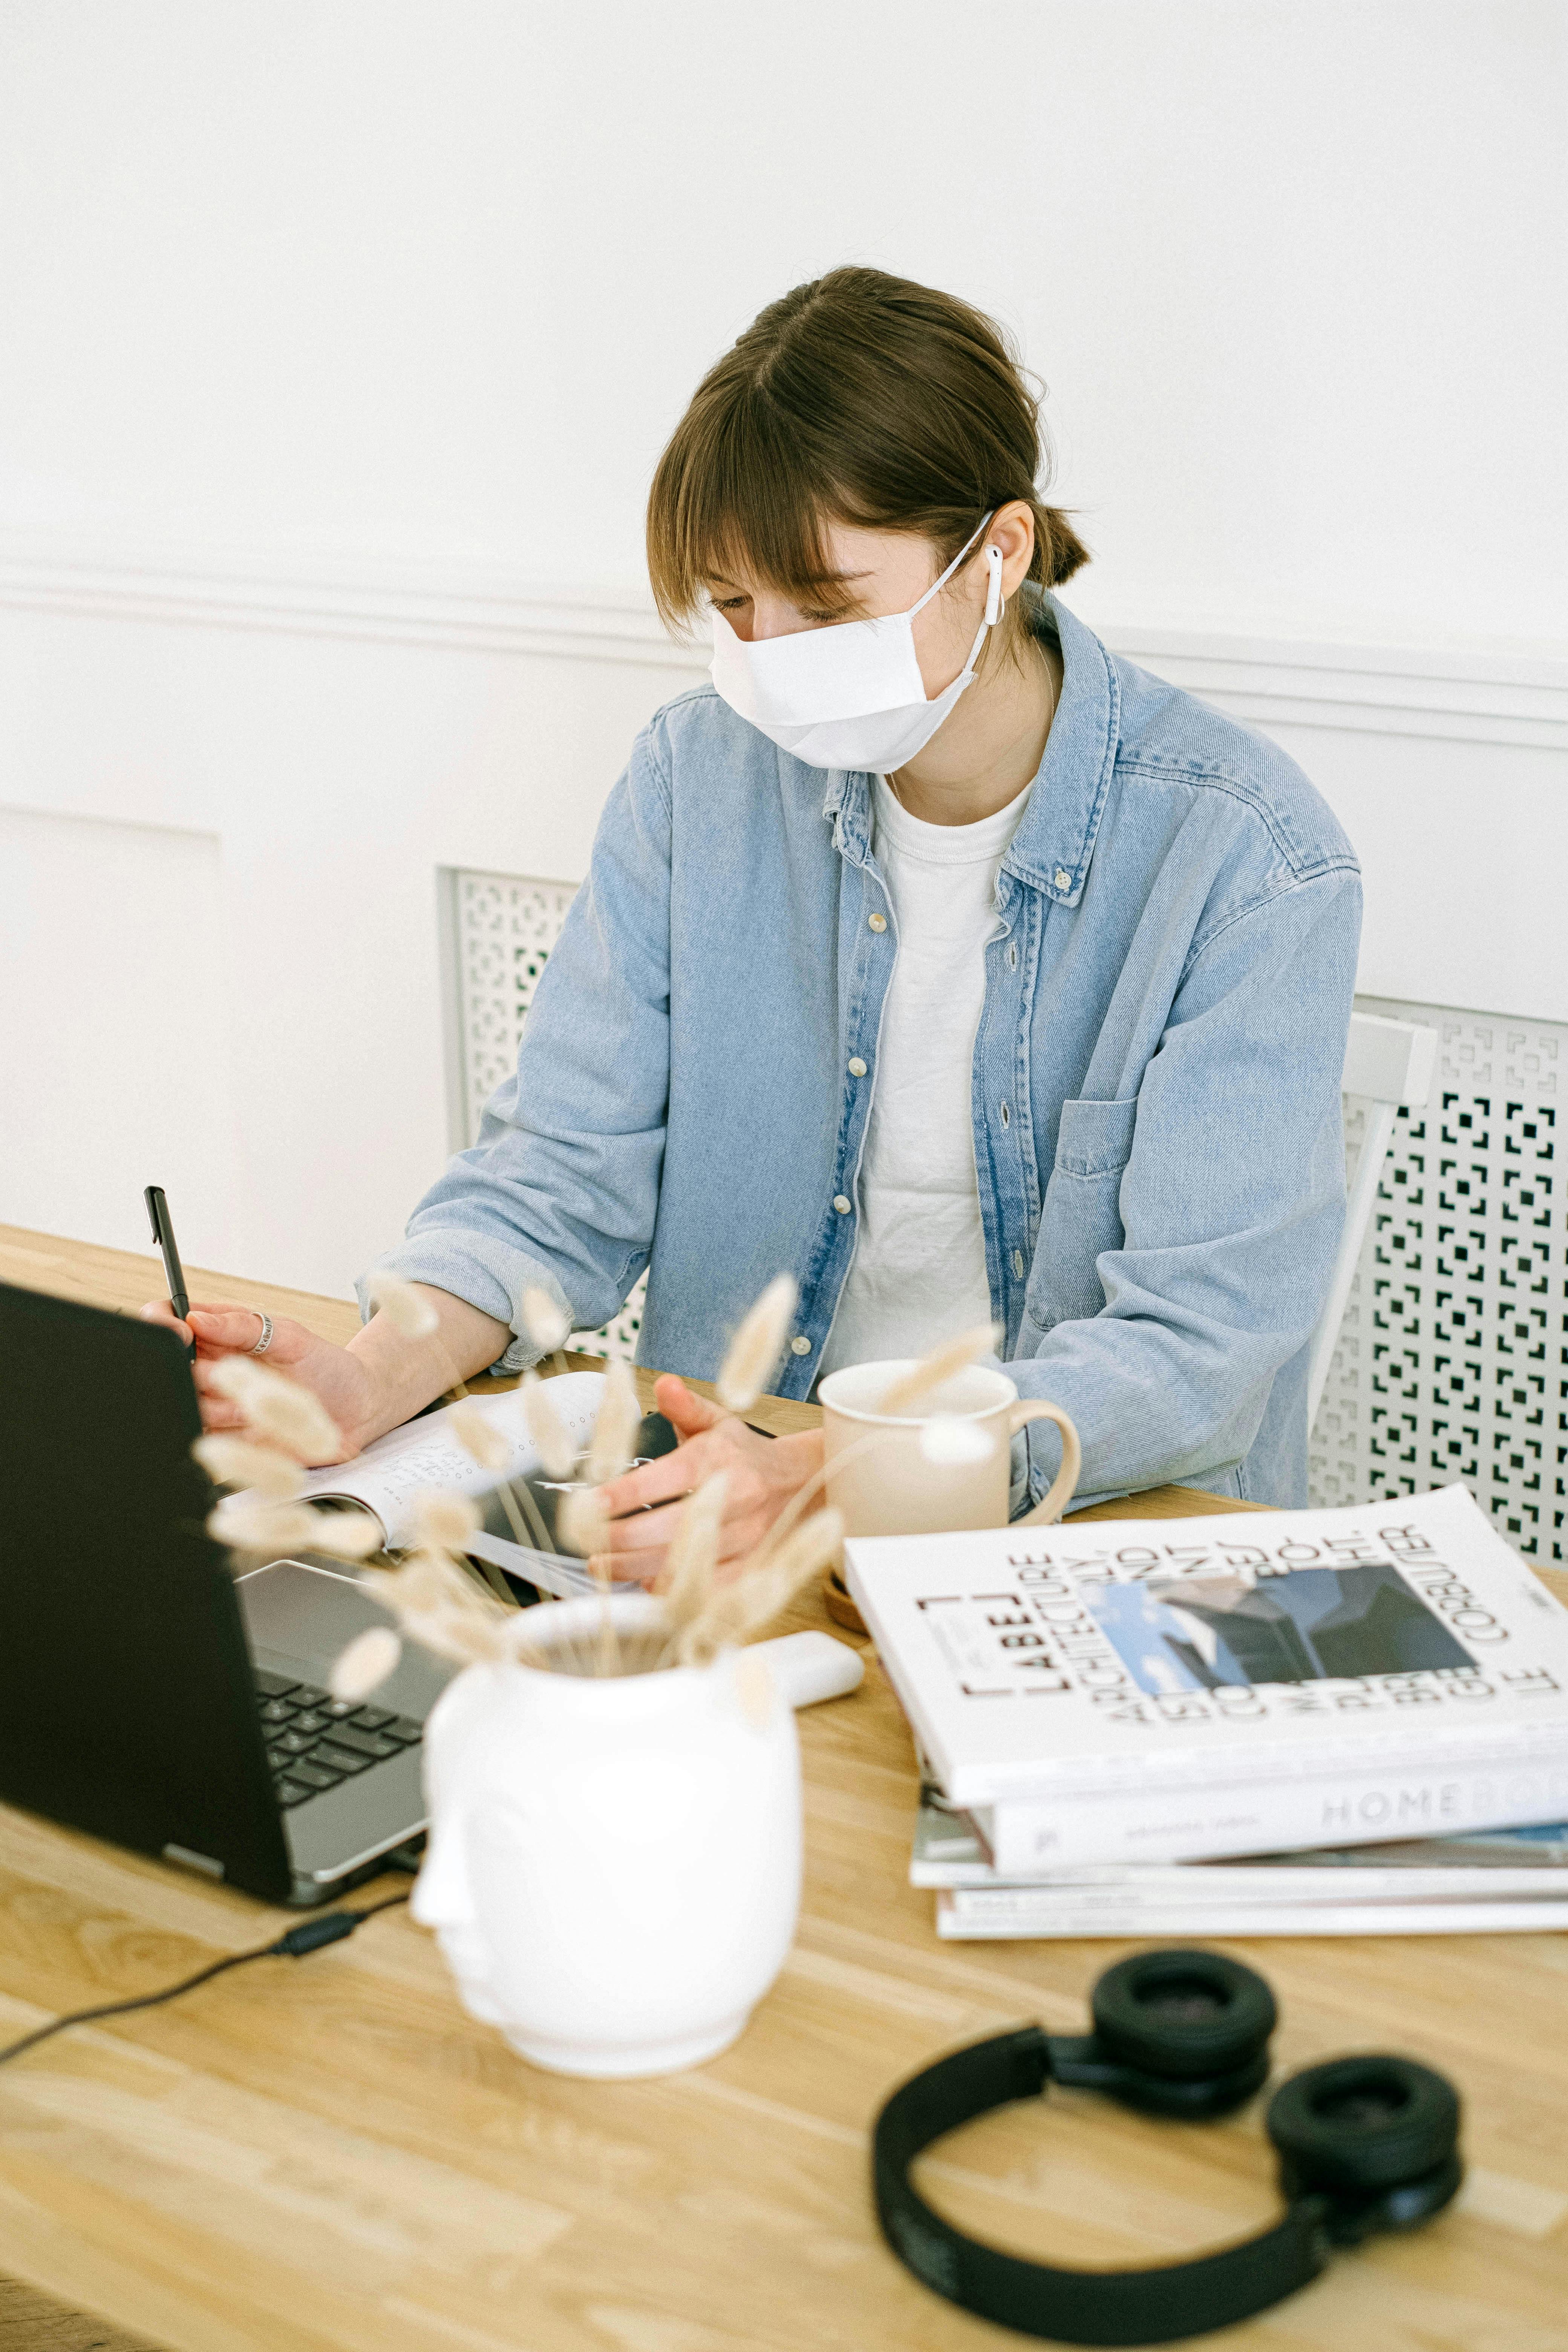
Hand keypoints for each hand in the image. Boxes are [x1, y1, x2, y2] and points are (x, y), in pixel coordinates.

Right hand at [139, 1299, 379, 1462]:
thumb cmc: (325, 1366)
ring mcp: (215, 1405)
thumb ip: (243, 1326)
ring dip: (223, 1405)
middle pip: (168, 1367)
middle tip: (229, 1374)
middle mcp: (209, 1368)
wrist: (356, 1410)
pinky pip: (206, 1440)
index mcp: (217, 1334)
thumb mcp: (291, 1337)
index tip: (184, 1332)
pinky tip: (256, 1426)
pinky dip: (228, 1435)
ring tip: (261, 1401)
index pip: (167, 1319)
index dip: (163, 1323)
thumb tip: (197, 1317)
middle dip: (197, 1372)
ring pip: (188, 1405)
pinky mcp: (226, 1440)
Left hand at [593, 1373, 823, 1584]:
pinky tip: (642, 1583)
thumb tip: (664, 1384)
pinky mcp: (750, 1567)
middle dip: (619, 1540)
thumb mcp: (718, 1421)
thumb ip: (685, 1406)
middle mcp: (731, 1500)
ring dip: (635, 1570)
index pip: (659, 1481)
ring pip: (682, 1565)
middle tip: (585, 1543)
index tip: (586, 1504)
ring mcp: (743, 1538)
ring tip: (601, 1565)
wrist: (801, 1484)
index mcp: (715, 1460)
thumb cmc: (746, 1455)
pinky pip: (705, 1589)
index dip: (620, 1496)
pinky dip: (670, 1590)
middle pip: (665, 1530)